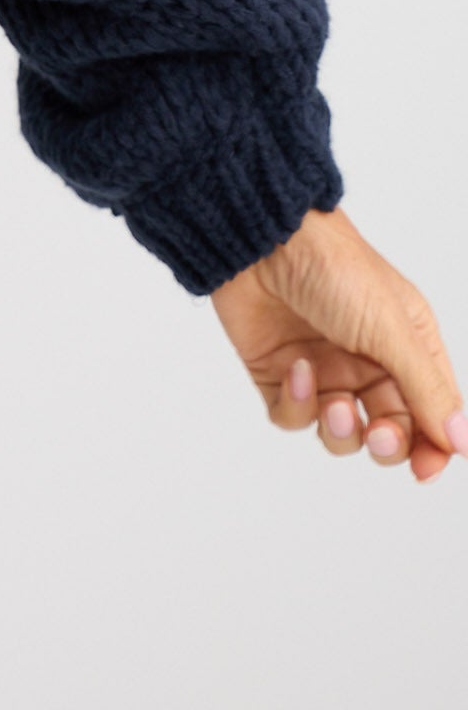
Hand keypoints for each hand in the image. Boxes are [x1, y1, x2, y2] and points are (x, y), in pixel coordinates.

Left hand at [212, 205, 467, 481]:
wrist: (261, 240)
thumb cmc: (335, 268)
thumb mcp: (393, 329)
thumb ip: (427, 389)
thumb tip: (462, 442)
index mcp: (407, 344)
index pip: (432, 411)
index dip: (432, 447)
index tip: (424, 469)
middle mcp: (368, 361)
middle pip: (390, 430)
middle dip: (388, 444)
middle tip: (381, 436)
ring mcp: (324, 368)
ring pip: (342, 433)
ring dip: (341, 431)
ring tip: (335, 406)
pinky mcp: (279, 374)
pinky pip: (293, 417)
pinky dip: (296, 406)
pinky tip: (296, 370)